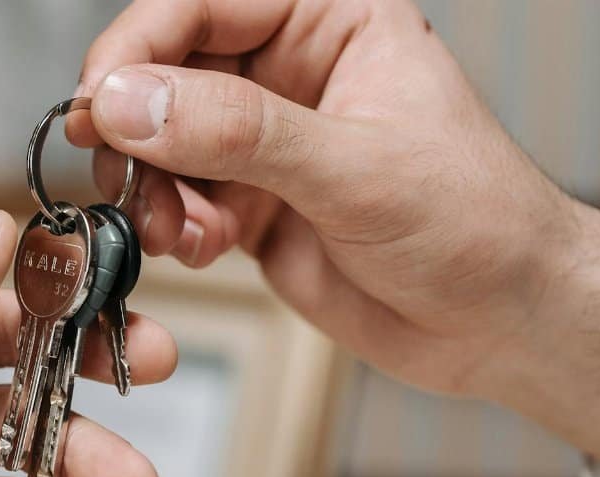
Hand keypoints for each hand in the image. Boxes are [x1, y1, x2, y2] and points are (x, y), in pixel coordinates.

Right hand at [71, 0, 599, 464]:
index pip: (203, 4)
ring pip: (160, 141)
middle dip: (138, 128)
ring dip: (150, 188)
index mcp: (329, 21)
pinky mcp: (248, 201)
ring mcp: (264, 141)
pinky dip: (172, 226)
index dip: (139, 45)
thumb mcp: (356, 168)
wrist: (497, 323)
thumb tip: (135, 100)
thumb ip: (240, 131)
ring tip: (177, 228)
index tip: (101, 98)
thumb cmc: (476, 223)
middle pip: (166, 72)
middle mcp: (287, 72)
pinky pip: (177, 199)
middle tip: (124, 174)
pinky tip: (203, 247)